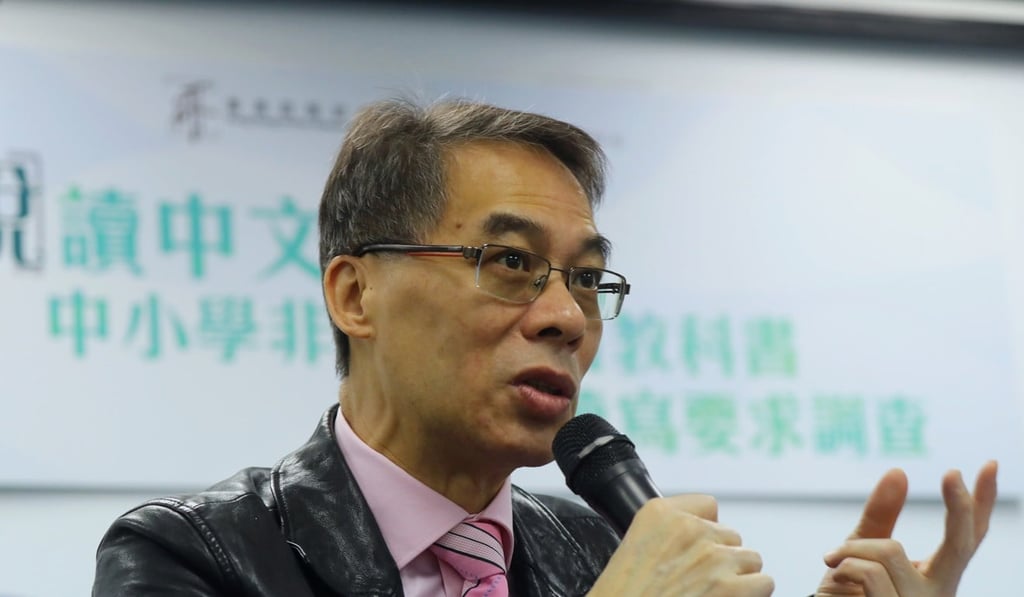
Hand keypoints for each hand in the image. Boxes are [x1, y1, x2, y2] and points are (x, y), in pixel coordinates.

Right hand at [590, 494, 773, 595]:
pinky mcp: (732, 588)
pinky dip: (752, 594)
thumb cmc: (622, 595)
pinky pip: (763, 583)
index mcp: (659, 514)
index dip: (706, 532)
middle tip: (700, 581)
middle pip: (730, 535)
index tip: (696, 550)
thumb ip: (666, 535)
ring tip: (714, 593)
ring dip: (738, 577)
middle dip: (721, 558)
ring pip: (750, 559)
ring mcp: (713, 558)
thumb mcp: (632, 549)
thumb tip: (697, 542)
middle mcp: (689, 529)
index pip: (707, 506)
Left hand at [816, 460, 997, 596]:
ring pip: (891, 551)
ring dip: (852, 548)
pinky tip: (834, 576)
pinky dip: (843, 563)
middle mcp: (937, 593)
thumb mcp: (860, 547)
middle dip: (958, 506)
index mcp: (936, 576)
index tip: (991, 464)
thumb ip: (882, 514)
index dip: (982, 503)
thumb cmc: (847, 591)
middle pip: (960, 544)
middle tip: (953, 472)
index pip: (968, 537)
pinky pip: (868, 572)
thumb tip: (900, 470)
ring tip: (834, 561)